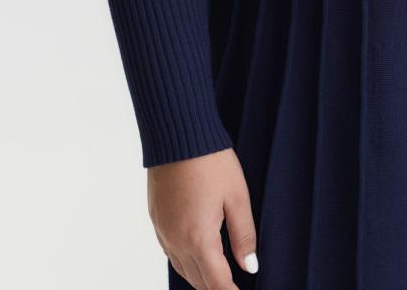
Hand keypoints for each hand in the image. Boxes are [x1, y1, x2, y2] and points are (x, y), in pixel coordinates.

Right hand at [147, 147, 258, 287]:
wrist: (177, 133)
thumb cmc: (210, 161)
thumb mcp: (237, 197)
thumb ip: (244, 235)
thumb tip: (250, 266)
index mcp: (198, 238)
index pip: (216, 282)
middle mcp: (176, 240)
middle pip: (197, 280)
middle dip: (216, 287)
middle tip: (233, 286)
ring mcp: (163, 230)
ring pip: (181, 269)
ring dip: (200, 277)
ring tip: (219, 276)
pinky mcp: (156, 219)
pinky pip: (170, 251)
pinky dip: (185, 261)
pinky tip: (196, 255)